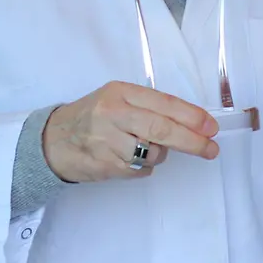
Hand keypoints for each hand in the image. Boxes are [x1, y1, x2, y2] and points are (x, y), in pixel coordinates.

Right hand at [42, 81, 218, 183]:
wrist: (51, 140)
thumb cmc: (93, 116)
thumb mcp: (117, 99)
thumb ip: (148, 106)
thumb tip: (192, 122)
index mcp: (121, 92)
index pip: (164, 104)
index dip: (192, 117)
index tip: (211, 128)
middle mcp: (113, 114)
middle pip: (162, 129)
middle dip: (192, 141)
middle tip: (210, 149)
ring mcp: (106, 141)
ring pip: (153, 153)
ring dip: (159, 154)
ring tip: (143, 147)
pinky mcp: (103, 165)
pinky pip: (139, 170)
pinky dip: (142, 167)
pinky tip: (127, 158)